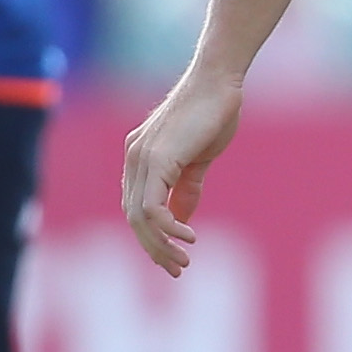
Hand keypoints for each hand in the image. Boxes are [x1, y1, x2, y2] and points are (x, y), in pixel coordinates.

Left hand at [121, 69, 242, 273]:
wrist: (219, 82)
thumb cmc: (213, 113)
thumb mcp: (198, 160)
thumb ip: (186, 189)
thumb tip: (181, 221)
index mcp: (141, 158)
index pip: (136, 207)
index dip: (152, 236)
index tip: (173, 257)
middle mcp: (134, 158)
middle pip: (133, 217)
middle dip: (154, 248)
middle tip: (177, 269)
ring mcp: (141, 158)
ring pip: (138, 217)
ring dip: (160, 244)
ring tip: (183, 260)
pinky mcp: (155, 159)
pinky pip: (151, 206)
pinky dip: (169, 227)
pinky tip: (189, 237)